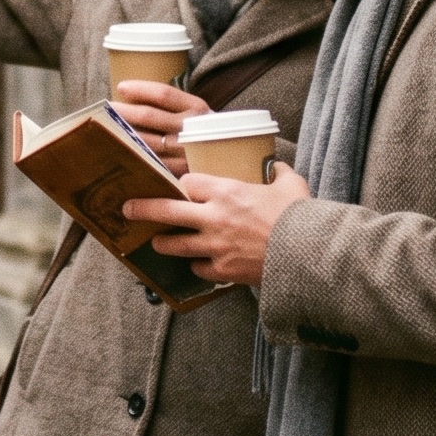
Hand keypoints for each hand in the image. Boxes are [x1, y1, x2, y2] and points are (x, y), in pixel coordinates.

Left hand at [111, 80, 209, 175]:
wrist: (232, 167)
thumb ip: (175, 107)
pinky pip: (149, 162)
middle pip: (148, 116)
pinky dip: (132, 155)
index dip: (140, 89)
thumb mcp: (199, 115)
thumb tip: (132, 96)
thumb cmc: (206, 137)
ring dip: (121, 132)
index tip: (121, 87)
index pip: (164, 94)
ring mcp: (184, 152)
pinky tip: (117, 151)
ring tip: (105, 127)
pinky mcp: (179, 172)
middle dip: (122, 111)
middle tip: (104, 108)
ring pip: (144, 140)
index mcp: (197, 110)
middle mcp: (191, 129)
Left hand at [124, 167, 314, 287]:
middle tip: (127, 208)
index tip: (182, 187)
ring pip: (175, 244)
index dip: (183, 185)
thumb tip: (277, 166)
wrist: (308, 255)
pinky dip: (197, 266)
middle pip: (166, 210)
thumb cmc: (300, 217)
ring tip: (156, 241)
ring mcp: (215, 245)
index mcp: (227, 191)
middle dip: (143, 208)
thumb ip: (279, 172)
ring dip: (163, 242)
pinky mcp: (222, 269)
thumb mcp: (292, 185)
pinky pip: (198, 268)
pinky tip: (198, 264)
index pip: (188, 182)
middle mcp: (214, 217)